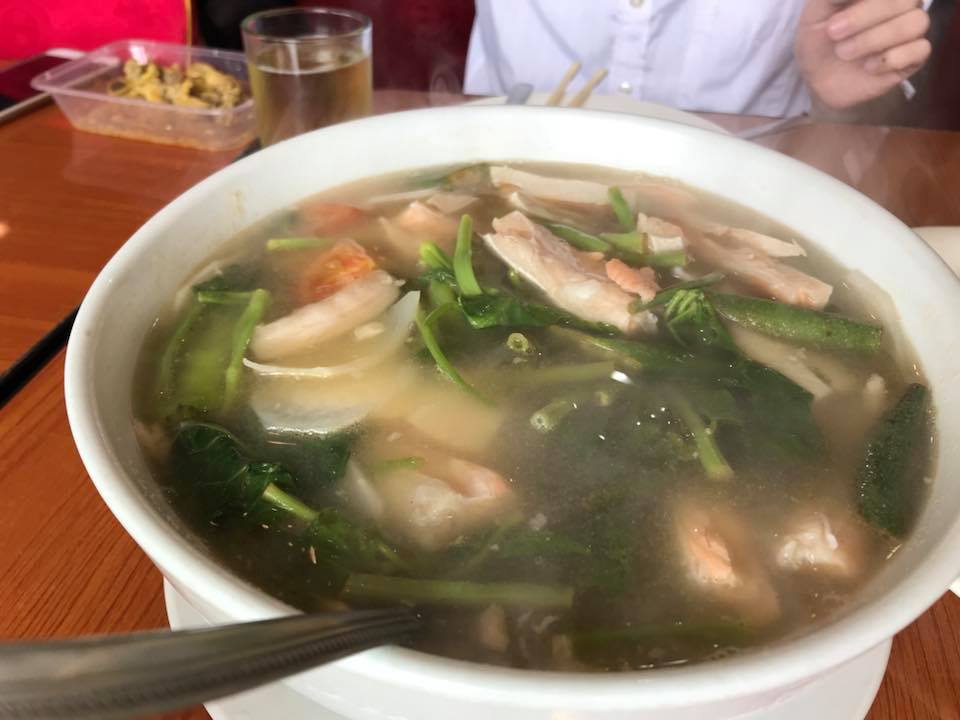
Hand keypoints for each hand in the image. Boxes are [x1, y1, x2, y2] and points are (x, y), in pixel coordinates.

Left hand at [795, 0, 931, 108]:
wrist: (819, 78)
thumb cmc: (819, 38)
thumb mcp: (816, 12)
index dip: (865, 4)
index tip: (833, 14)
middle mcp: (903, 3)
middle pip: (906, 0)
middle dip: (865, 16)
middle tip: (833, 32)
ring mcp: (911, 28)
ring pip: (916, 23)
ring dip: (874, 39)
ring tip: (843, 52)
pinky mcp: (915, 57)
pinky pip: (920, 49)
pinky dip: (891, 59)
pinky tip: (868, 67)